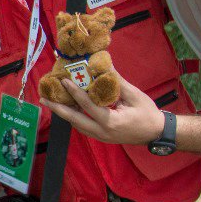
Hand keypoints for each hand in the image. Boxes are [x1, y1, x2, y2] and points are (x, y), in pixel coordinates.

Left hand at [42, 75, 165, 144]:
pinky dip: (74, 117)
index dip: (75, 92)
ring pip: (76, 125)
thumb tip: (104, 64)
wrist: (157, 133)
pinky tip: (69, 107)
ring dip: (64, 113)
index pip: (87, 106)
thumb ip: (117, 81)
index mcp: (110, 121)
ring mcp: (101, 137)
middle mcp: (102, 132)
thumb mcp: (134, 95)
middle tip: (43, 99)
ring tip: (52, 101)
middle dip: (57, 109)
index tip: (64, 81)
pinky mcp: (101, 137)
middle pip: (74, 120)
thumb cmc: (148, 113)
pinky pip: (83, 127)